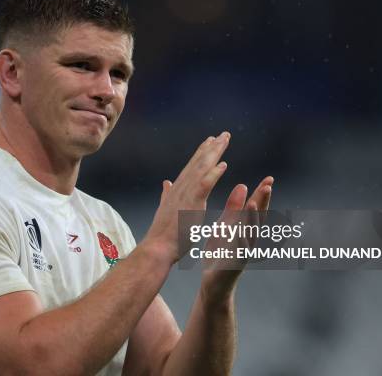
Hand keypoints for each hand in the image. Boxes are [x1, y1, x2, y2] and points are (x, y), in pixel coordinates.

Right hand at [144, 132, 231, 263]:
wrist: (157, 247)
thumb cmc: (163, 234)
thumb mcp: (166, 208)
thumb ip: (167, 194)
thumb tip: (166, 183)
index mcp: (178, 190)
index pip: (192, 167)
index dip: (202, 153)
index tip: (211, 141)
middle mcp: (181, 187)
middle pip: (198, 163)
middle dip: (211, 147)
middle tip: (224, 134)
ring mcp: (186, 194)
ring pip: (202, 169)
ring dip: (214, 153)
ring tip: (224, 140)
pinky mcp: (191, 204)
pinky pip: (204, 185)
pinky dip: (213, 173)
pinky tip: (223, 164)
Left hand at [200, 176, 273, 302]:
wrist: (213, 285)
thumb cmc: (220, 255)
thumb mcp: (225, 227)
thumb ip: (233, 209)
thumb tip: (243, 185)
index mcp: (244, 230)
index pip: (255, 209)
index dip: (261, 195)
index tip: (269, 178)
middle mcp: (247, 240)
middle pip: (256, 218)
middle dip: (262, 203)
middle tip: (269, 185)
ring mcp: (242, 253)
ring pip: (249, 234)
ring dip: (252, 218)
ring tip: (254, 202)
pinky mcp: (233, 265)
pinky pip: (237, 252)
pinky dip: (239, 241)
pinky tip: (240, 231)